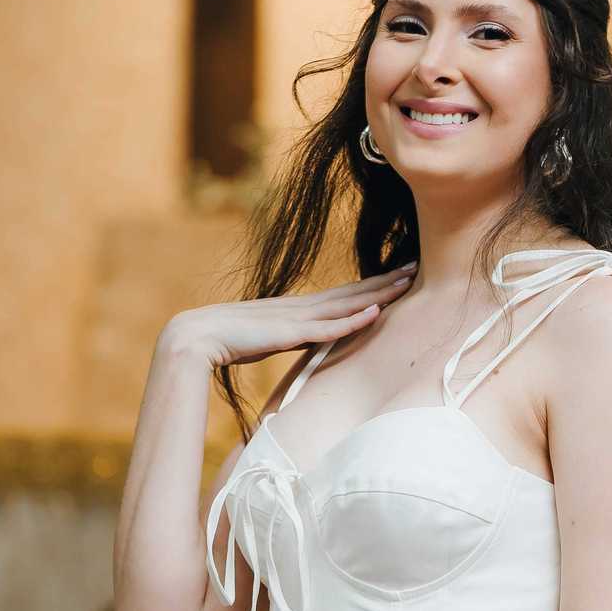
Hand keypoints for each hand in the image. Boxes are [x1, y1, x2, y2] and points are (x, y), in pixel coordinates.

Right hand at [163, 262, 417, 371]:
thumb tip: (301, 342)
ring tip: (407, 283)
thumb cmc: (225, 342)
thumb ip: (287, 338)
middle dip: (385, 282)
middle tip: (416, 268)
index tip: (396, 277)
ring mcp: (296, 319)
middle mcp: (301, 307)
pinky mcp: (288, 334)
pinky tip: (375, 314)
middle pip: (352, 293)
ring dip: (378, 295)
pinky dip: (353, 321)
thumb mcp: (266, 340)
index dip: (371, 286)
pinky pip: (328, 328)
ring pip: (347, 305)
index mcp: (296, 310)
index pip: (342, 295)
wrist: (195, 338)